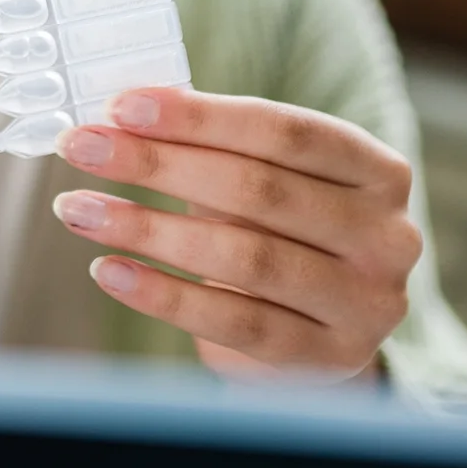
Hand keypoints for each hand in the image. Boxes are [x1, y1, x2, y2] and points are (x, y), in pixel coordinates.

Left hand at [51, 86, 421, 382]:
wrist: (322, 333)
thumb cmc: (282, 236)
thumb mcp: (269, 183)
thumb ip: (215, 150)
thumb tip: (121, 117)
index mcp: (379, 172)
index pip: (286, 131)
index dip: (201, 117)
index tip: (121, 107)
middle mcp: (388, 237)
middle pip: (259, 190)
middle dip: (158, 165)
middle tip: (82, 148)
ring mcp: (365, 304)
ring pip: (245, 258)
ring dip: (148, 229)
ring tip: (79, 210)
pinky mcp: (329, 360)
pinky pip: (234, 324)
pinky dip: (163, 295)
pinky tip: (109, 270)